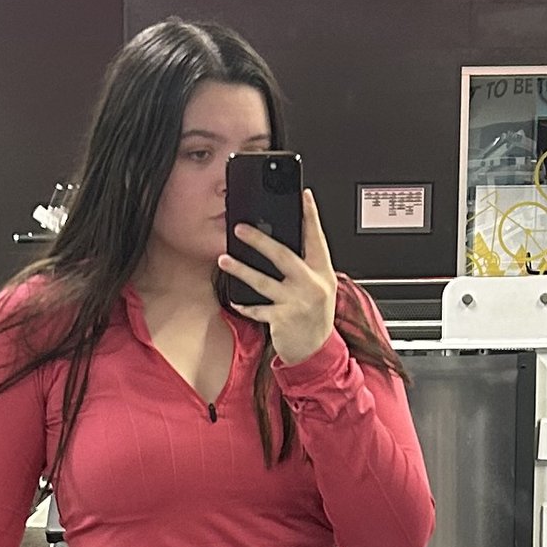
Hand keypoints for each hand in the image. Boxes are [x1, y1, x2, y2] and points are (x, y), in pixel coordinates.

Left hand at [221, 187, 337, 366]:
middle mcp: (311, 284)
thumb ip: (307, 265)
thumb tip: (280, 240)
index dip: (311, 215)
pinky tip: (234, 299)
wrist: (316, 350)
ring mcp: (297, 302)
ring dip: (240, 269)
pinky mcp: (283, 319)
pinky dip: (245, 304)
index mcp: (322, 271)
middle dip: (259, 240)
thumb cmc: (315, 315)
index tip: (303, 196)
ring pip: (263, 281)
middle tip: (239, 228)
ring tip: (224, 260)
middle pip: (282, 256)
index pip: (316, 238)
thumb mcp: (320, 286)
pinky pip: (257, 308)